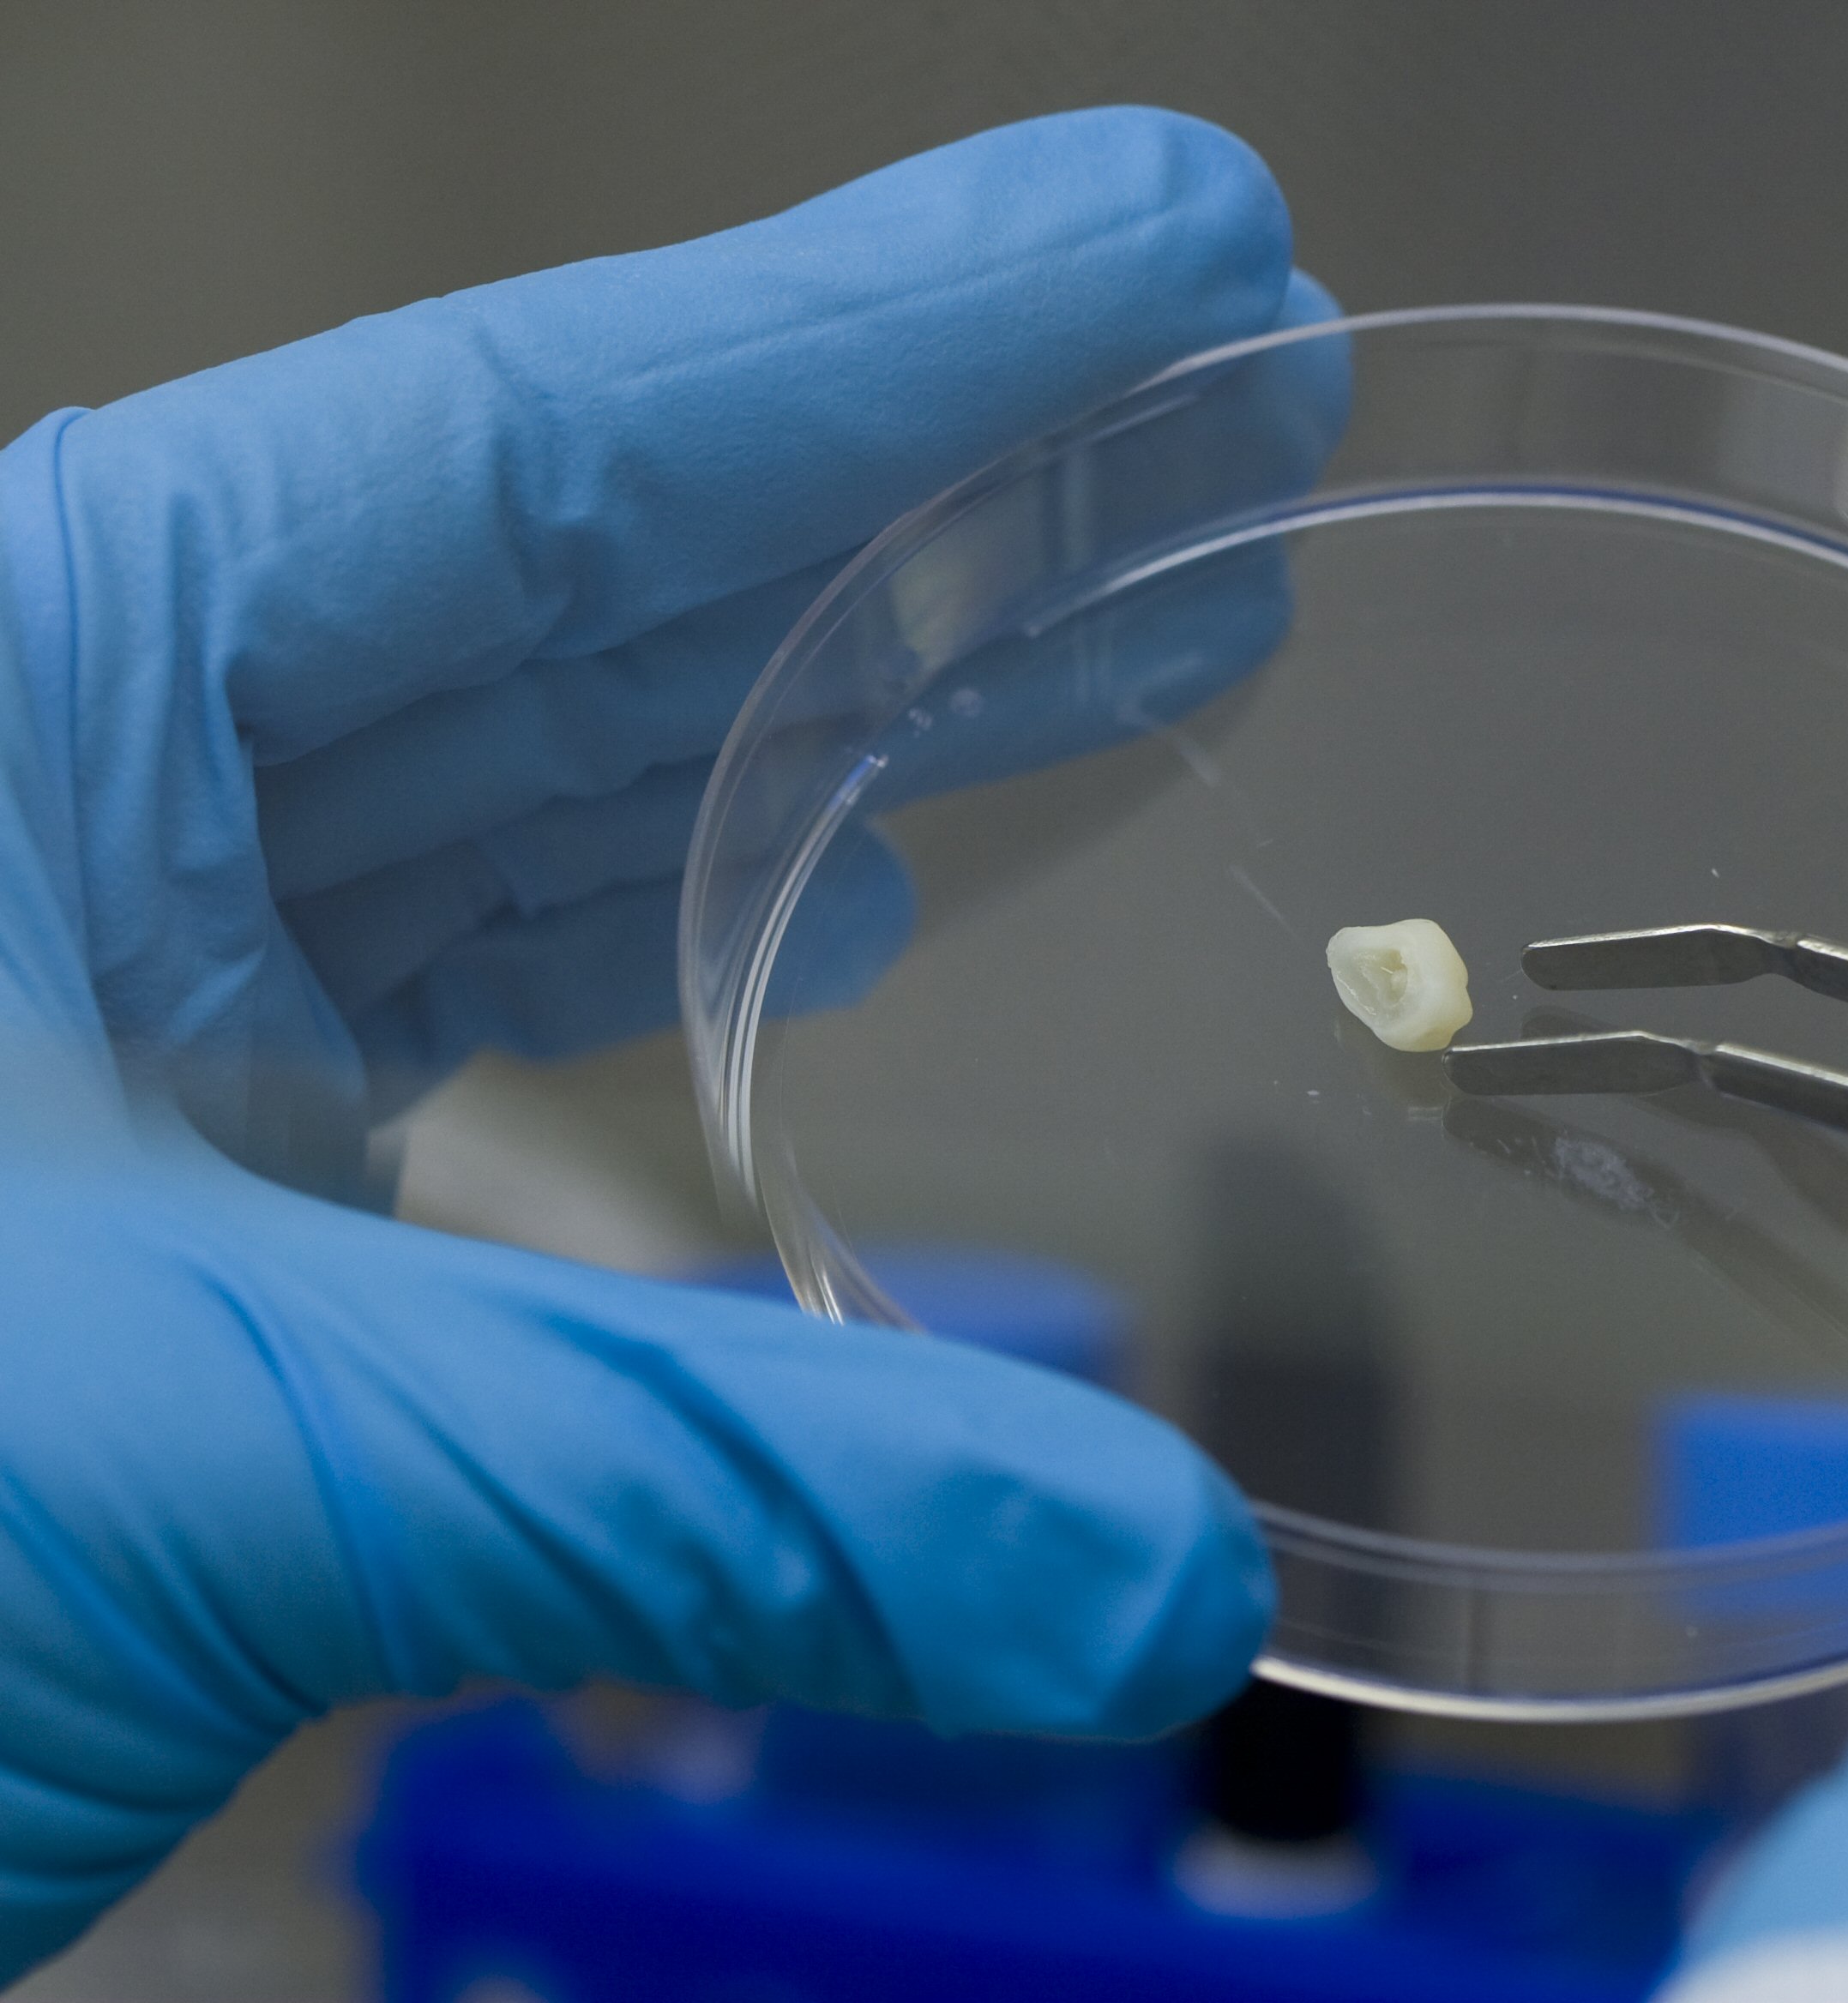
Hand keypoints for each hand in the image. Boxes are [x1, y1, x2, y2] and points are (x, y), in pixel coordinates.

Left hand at [0, 107, 1313, 1975]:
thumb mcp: (195, 1452)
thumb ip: (717, 1487)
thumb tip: (1160, 1587)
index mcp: (22, 688)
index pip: (539, 437)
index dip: (898, 326)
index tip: (1174, 240)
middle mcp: (61, 792)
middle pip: (586, 583)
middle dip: (938, 516)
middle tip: (1226, 420)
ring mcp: (98, 987)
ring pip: (548, 783)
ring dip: (851, 724)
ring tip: (1133, 637)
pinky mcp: (138, 1182)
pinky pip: (476, 991)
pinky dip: (688, 947)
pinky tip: (859, 918)